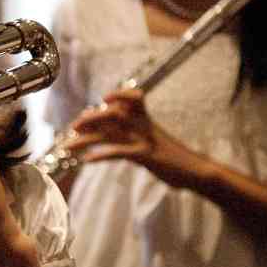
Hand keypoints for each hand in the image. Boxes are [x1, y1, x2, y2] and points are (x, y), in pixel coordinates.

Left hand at [65, 88, 202, 188]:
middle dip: (90, 119)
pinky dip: (102, 155)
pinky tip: (88, 161)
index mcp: (147, 121)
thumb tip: (113, 136)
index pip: (132, 99)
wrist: (197, 172)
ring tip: (69, 146)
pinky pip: (120, 152)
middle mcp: (144, 126)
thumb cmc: (173, 159)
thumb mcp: (152, 144)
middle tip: (73, 128)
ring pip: (110, 133)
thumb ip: (134, 137)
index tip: (104, 99)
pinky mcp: (146, 156)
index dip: (119, 95)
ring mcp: (145, 139)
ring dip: (87, 139)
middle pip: (112, 115)